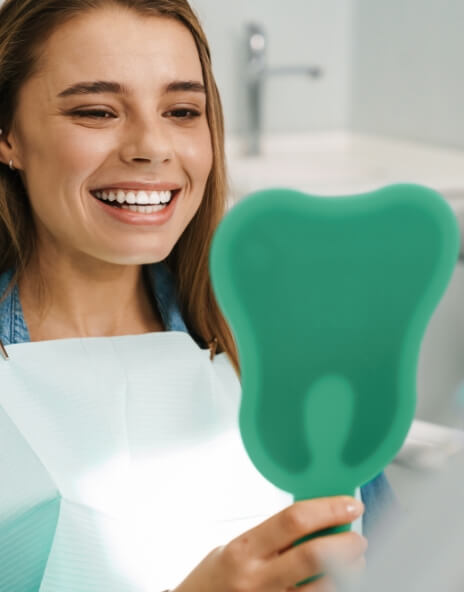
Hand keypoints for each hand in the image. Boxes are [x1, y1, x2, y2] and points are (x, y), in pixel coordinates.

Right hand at [172, 495, 366, 591]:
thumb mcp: (233, 549)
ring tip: (354, 562)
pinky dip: (332, 590)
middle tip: (357, 537)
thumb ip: (270, 538)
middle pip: (314, 556)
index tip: (349, 505)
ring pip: (324, 589)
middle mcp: (257, 579)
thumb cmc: (213, 581)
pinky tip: (337, 583)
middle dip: (345, 544)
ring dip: (348, 573)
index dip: (328, 509)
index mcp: (244, 550)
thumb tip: (314, 522)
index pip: (293, 520)